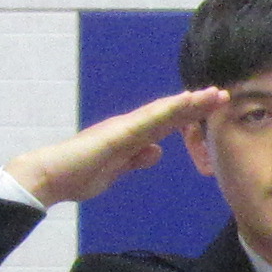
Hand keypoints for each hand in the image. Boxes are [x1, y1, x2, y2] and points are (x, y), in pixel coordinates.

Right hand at [0, 88, 227, 206]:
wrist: (49, 177)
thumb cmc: (77, 175)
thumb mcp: (116, 171)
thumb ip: (135, 160)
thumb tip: (157, 151)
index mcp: (130, 136)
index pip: (166, 124)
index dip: (190, 115)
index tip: (213, 109)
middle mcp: (128, 126)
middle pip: (169, 113)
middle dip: (196, 104)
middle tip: (223, 94)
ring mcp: (122, 128)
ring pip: (161, 112)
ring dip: (187, 103)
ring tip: (212, 94)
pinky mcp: (115, 134)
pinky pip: (146, 121)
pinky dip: (166, 111)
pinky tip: (184, 104)